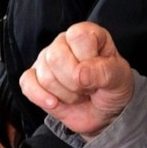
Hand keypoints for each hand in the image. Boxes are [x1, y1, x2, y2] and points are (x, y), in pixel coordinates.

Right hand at [19, 22, 134, 137]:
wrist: (104, 113)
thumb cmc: (112, 88)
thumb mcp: (119, 78)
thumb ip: (104, 72)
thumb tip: (80, 73)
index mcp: (86, 34)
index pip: (78, 36)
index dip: (87, 58)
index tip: (98, 72)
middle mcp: (63, 43)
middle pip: (56, 57)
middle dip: (75, 81)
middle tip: (88, 87)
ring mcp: (45, 61)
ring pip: (45, 76)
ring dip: (66, 94)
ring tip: (78, 93)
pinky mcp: (34, 79)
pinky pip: (27, 84)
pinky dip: (41, 97)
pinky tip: (56, 103)